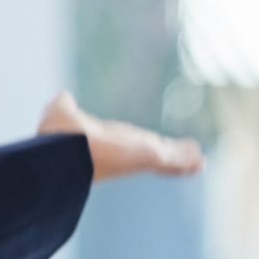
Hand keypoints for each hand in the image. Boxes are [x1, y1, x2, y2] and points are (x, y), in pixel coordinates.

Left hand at [36, 89, 202, 181]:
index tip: (152, 145)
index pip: (129, 142)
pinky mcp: (149, 157)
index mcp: (105, 142)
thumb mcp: (60, 112)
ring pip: (166, 157)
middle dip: (168, 154)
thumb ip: (63, 104)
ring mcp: (137, 156)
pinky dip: (186, 161)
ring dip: (182, 158)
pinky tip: (201, 163)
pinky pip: (173, 159)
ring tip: (200, 161)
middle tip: (185, 155)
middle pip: (153, 151)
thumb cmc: (57, 136)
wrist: (60, 154)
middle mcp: (123, 151)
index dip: (141, 143)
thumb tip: (63, 95)